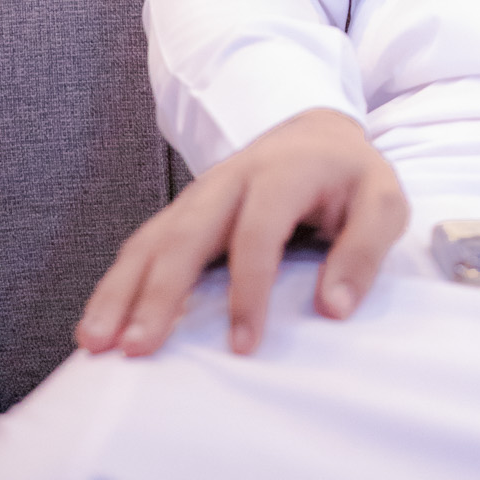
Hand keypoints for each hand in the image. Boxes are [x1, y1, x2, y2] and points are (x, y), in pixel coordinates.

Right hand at [74, 109, 408, 358]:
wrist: (316, 132)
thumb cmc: (351, 176)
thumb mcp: (383, 200)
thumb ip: (365, 250)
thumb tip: (334, 307)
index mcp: (284, 172)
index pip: (259, 232)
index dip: (249, 290)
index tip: (243, 346)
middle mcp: (233, 178)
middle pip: (187, 232)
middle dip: (159, 292)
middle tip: (137, 347)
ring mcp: (201, 193)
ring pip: (154, 238)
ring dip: (122, 289)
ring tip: (95, 341)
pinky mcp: (185, 210)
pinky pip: (144, 244)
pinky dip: (118, 282)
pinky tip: (97, 321)